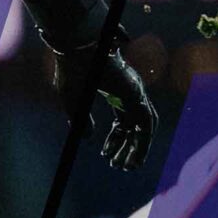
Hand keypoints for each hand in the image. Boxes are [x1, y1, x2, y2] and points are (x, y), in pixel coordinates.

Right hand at [58, 44, 157, 170]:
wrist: (76, 49)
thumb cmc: (71, 70)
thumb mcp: (72, 101)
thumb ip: (81, 120)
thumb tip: (89, 139)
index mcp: (116, 92)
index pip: (123, 121)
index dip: (115, 140)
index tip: (105, 155)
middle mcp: (129, 93)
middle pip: (136, 126)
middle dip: (130, 147)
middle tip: (121, 167)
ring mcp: (135, 93)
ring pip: (145, 127)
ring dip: (139, 149)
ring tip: (129, 168)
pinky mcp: (136, 95)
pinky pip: (146, 125)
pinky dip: (143, 143)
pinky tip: (134, 158)